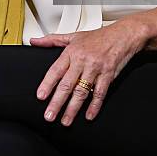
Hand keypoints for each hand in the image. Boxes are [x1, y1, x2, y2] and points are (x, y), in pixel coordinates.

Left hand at [29, 19, 147, 125]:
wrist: (122, 35)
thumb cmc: (98, 37)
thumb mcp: (73, 36)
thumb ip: (52, 40)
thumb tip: (34, 41)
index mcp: (72, 51)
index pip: (56, 69)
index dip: (48, 83)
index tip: (41, 96)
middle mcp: (83, 60)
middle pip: (67, 84)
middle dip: (57, 102)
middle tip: (49, 115)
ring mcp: (96, 68)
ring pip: (82, 91)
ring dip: (73, 108)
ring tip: (66, 120)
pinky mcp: (108, 74)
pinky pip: (100, 92)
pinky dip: (95, 105)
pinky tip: (89, 115)